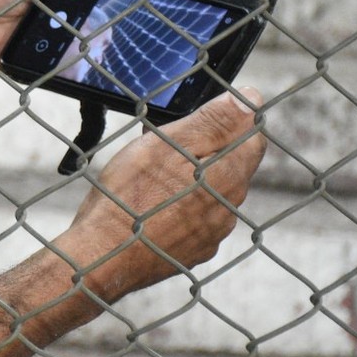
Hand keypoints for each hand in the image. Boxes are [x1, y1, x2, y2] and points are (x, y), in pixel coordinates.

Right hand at [58, 89, 266, 300]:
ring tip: (154, 176)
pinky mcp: (192, 252)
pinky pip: (196, 220)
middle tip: (167, 142)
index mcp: (229, 177)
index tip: (203, 113)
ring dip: (195, 180)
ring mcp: (211, 235)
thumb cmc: (130, 196)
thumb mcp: (166, 144)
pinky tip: (153, 206)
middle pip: (231, 166)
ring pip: (213, 194)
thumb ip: (212, 122)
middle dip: (209, 150)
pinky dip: (181, 207)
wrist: (104, 257)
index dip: (233, 119)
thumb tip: (251, 98)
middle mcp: (229, 209)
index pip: (253, 138)